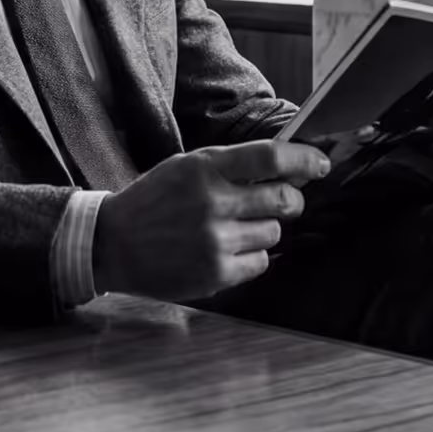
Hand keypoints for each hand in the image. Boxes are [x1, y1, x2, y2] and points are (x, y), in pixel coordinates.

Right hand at [92, 140, 328, 301]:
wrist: (112, 245)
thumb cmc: (153, 201)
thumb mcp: (185, 168)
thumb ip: (230, 165)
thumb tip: (286, 168)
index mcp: (203, 168)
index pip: (270, 158)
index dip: (304, 160)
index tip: (320, 165)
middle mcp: (212, 202)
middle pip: (284, 199)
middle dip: (292, 199)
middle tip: (284, 201)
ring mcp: (214, 240)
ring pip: (274, 232)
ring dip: (264, 229)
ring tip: (233, 228)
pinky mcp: (215, 273)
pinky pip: (260, 262)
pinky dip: (251, 256)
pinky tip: (225, 250)